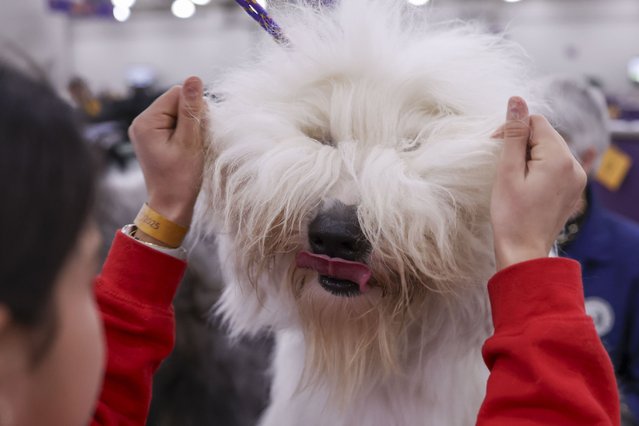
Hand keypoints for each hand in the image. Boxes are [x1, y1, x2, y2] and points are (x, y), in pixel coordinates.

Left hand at [128, 76, 206, 228]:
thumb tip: (194, 78)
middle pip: (177, 102)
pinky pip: (175, 124)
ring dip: (191, 127)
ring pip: (178, 113)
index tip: (199, 133)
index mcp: (146, 121)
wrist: (171, 206)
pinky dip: (186, 134)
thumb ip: (192, 109)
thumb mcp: (189, 142)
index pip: (177, 94)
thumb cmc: (180, 178)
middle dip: (193, 118)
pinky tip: (188, 149)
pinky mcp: (154, 138)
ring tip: (191, 148)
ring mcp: (147, 131)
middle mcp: (142, 122)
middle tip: (196, 143)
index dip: (195, 108)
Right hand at [490, 96, 586, 270]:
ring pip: (550, 150)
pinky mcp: (573, 189)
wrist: (524, 251)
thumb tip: (516, 100)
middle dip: (521, 142)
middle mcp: (574, 165)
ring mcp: (577, 178)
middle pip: (545, 135)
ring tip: (513, 177)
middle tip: (501, 165)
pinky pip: (556, 166)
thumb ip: (513, 134)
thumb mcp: (507, 171)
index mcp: (559, 158)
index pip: (536, 122)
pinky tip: (525, 184)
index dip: (512, 129)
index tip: (494, 146)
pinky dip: (539, 168)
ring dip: (529, 156)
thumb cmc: (511, 215)